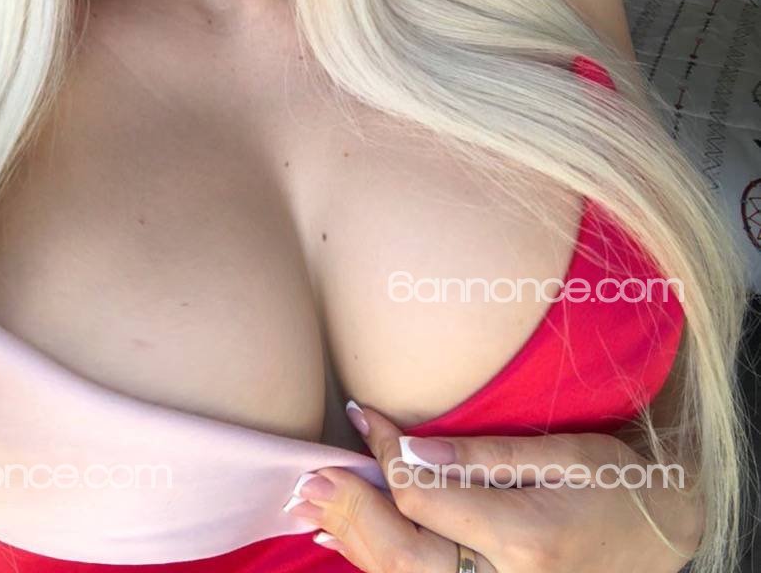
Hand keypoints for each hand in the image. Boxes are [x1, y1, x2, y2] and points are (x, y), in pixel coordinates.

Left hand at [282, 402, 703, 572]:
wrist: (661, 533)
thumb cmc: (614, 481)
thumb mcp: (558, 450)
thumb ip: (480, 453)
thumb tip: (407, 444)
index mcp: (523, 537)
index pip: (422, 495)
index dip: (382, 453)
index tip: (362, 413)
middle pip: (400, 555)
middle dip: (349, 510)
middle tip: (312, 473)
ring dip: (354, 539)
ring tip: (316, 501)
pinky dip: (379, 561)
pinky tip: (349, 539)